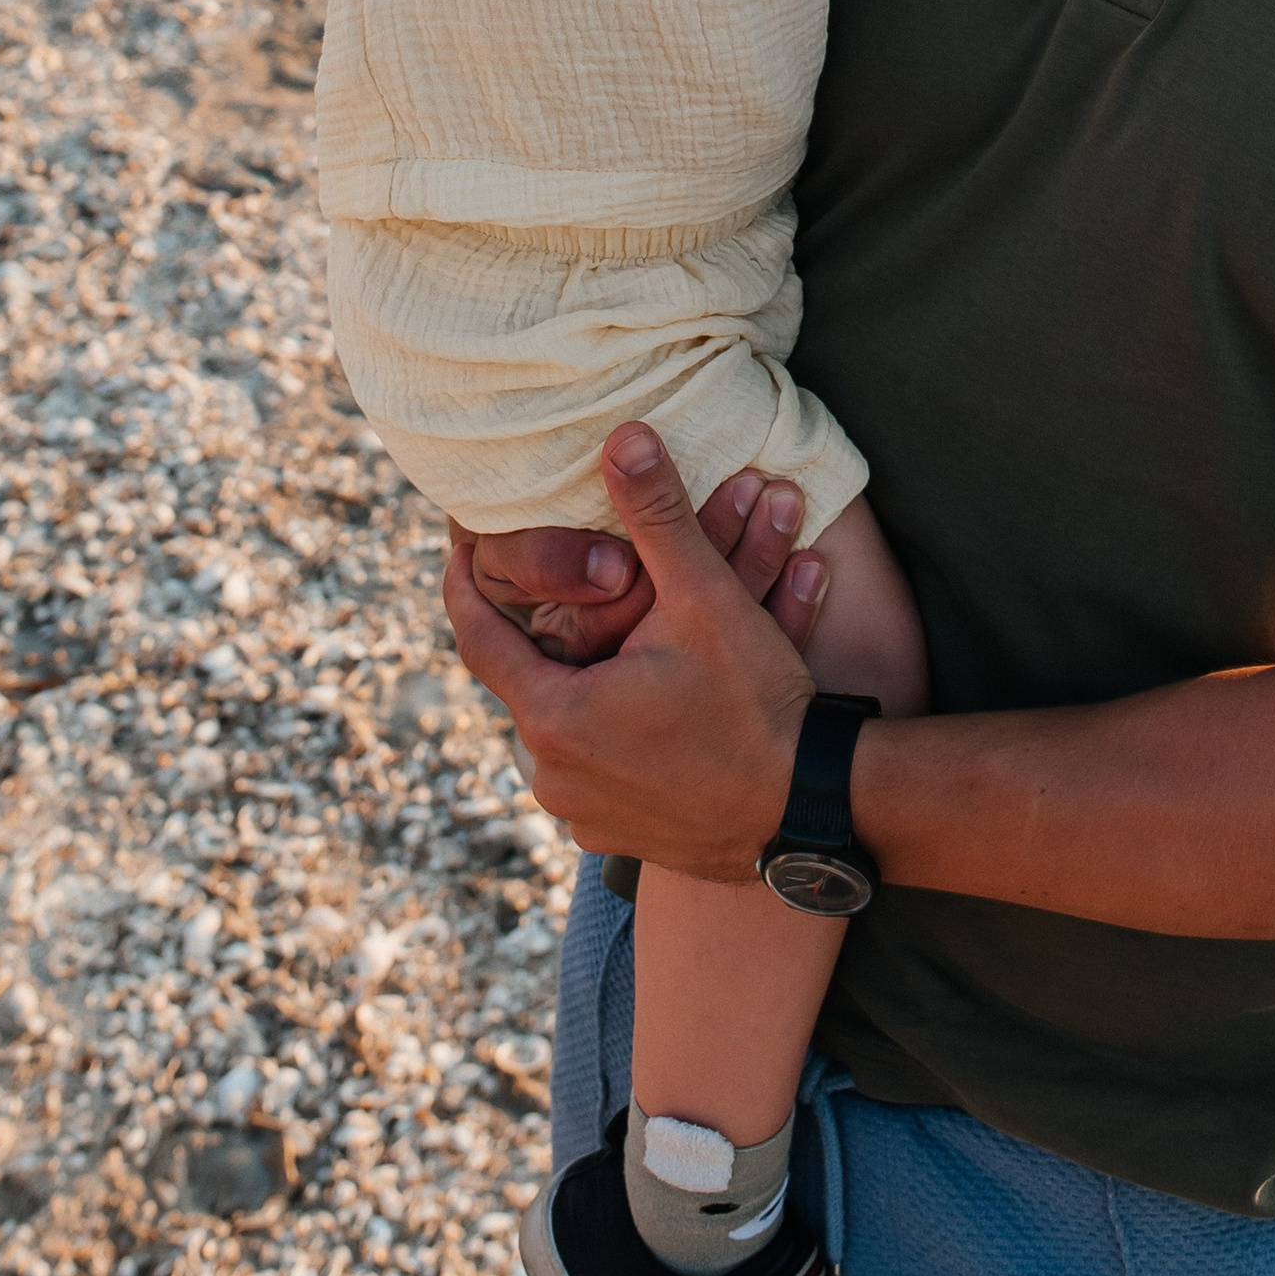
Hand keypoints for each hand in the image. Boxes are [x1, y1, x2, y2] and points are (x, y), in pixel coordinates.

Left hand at [443, 425, 823, 879]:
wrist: (817, 809)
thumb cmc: (756, 706)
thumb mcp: (704, 598)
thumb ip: (657, 516)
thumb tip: (624, 437)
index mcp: (554, 718)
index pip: (478, 638)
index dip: (466, 588)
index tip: (457, 551)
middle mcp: (555, 777)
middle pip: (535, 680)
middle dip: (562, 631)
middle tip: (572, 592)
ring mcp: (588, 816)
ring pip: (572, 726)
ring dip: (594, 682)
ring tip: (623, 641)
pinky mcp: (626, 838)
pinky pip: (605, 769)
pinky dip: (622, 731)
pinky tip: (656, 701)